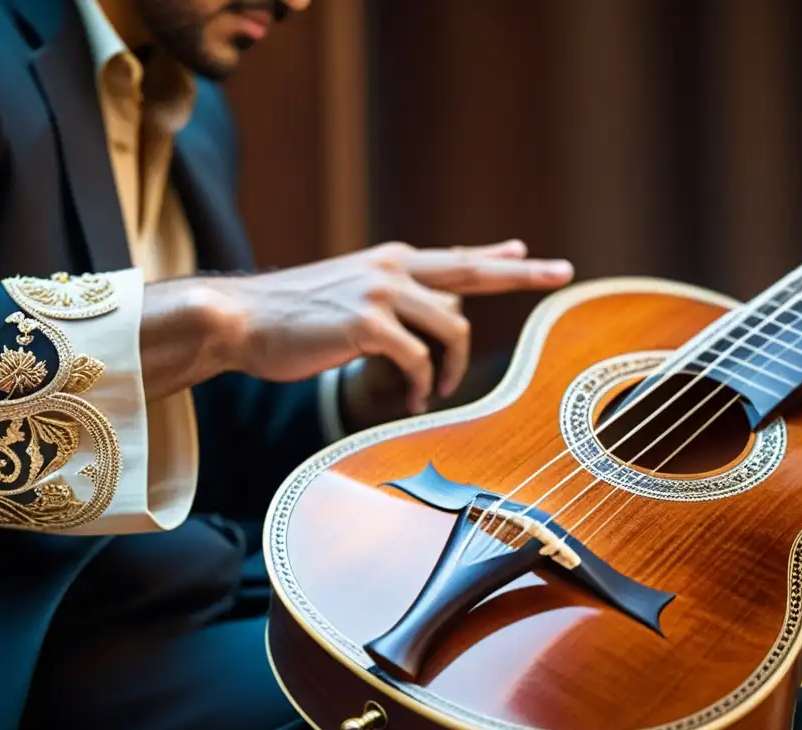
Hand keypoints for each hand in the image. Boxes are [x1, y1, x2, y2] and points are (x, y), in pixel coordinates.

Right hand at [213, 239, 573, 421]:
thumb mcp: (348, 295)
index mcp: (389, 261)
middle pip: (471, 273)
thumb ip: (391, 299)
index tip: (525, 254)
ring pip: (452, 328)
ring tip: (435, 392)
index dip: (494, 258)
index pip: (454, 259)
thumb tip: (432, 312)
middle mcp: (392, 268)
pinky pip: (419, 359)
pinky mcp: (368, 323)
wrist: (238, 320)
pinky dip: (424, 385)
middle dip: (522, 275)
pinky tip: (416, 403)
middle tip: (563, 271)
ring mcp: (381, 291)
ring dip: (451, 368)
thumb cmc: (291, 319)